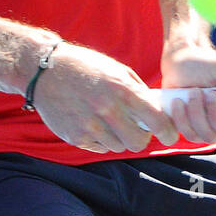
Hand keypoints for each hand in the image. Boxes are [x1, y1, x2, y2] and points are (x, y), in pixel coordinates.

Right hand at [30, 43, 179, 153]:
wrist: (45, 71)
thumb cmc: (86, 68)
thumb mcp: (117, 70)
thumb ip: (138, 91)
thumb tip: (157, 112)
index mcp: (122, 89)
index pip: (156, 120)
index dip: (168, 133)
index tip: (170, 136)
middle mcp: (107, 109)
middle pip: (137, 143)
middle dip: (141, 139)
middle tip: (137, 130)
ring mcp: (89, 125)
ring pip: (118, 147)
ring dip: (118, 138)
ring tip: (109, 122)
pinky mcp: (75, 136)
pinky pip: (99, 148)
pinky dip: (101, 140)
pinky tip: (93, 124)